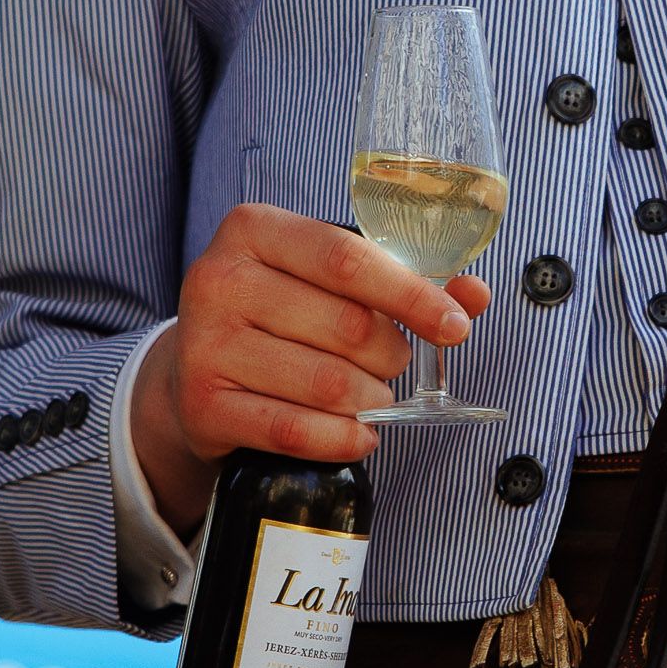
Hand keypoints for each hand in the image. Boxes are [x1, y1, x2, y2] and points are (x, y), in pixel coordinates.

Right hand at [132, 203, 489, 529]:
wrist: (193, 370)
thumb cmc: (275, 314)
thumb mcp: (324, 280)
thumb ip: (398, 281)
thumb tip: (473, 296)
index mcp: (253, 229)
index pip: (348, 259)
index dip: (411, 296)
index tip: (454, 326)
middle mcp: (220, 280)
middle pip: (346, 327)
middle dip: (391, 355)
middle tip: (392, 363)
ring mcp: (205, 345)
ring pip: (327, 384)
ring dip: (371, 400)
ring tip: (372, 397)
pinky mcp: (203, 406)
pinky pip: (295, 430)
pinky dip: (342, 438)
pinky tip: (359, 434)